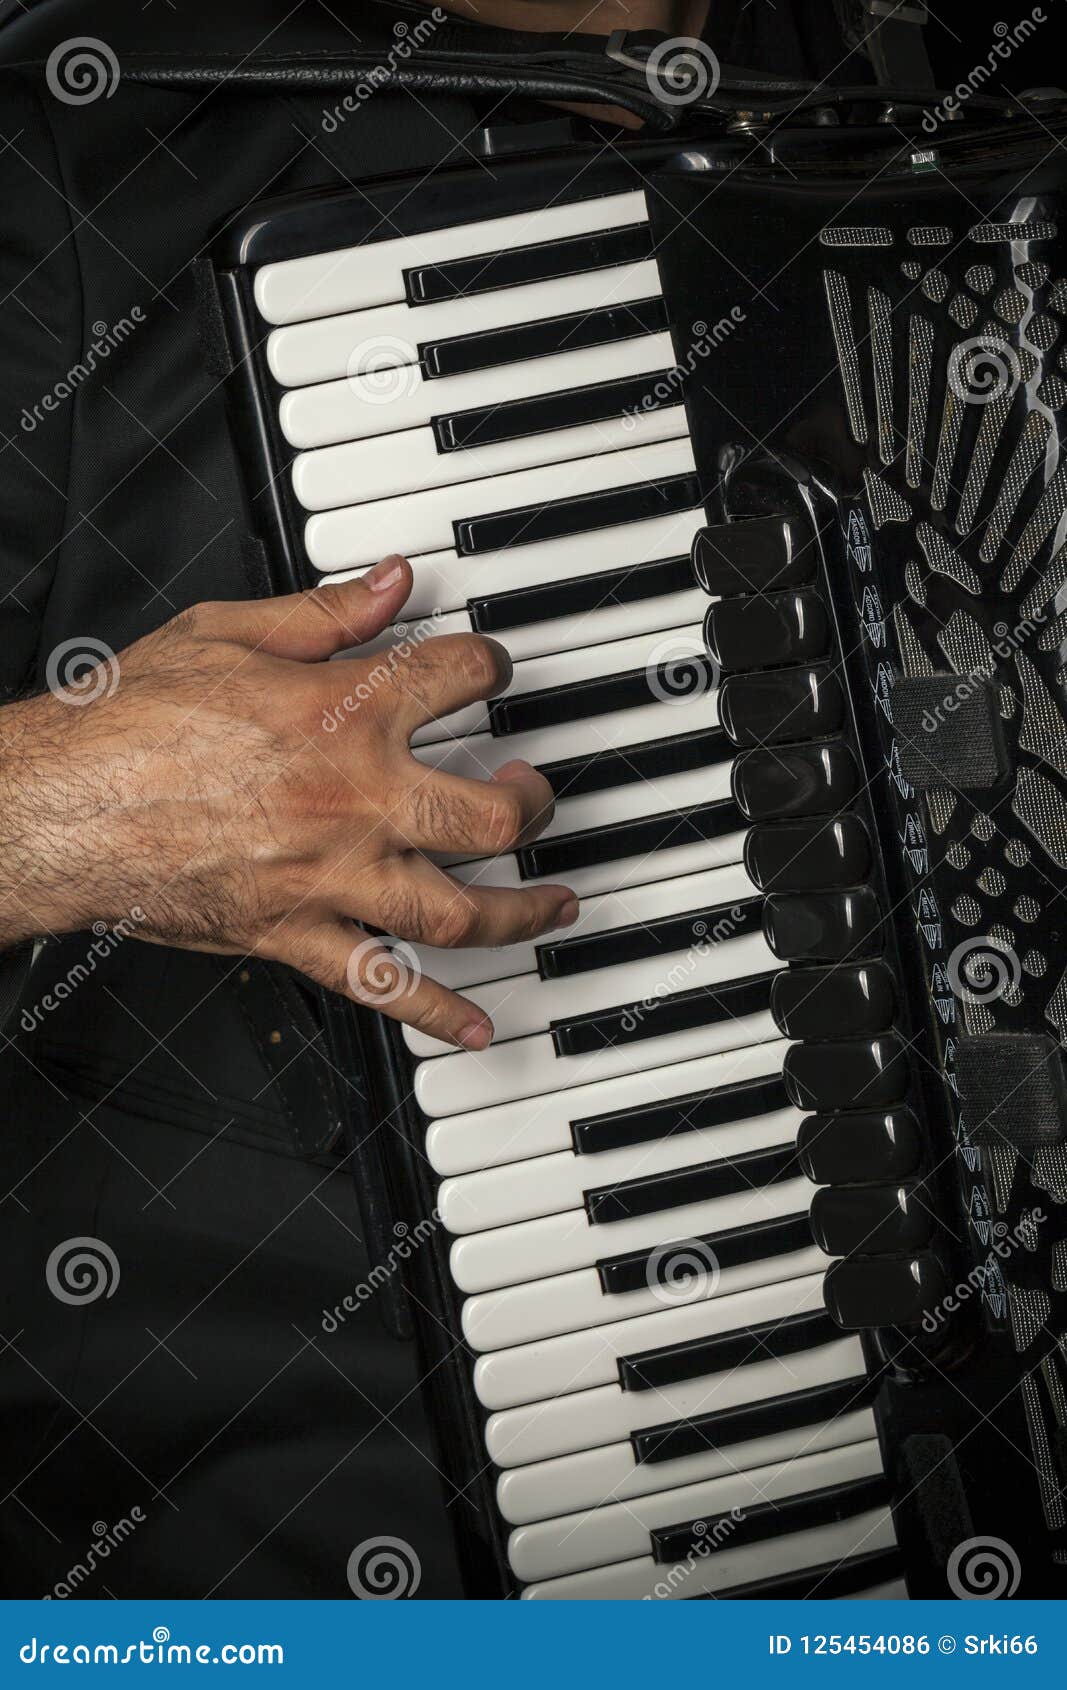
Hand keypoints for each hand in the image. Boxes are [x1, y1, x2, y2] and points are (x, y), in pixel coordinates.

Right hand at [0, 557, 576, 1048]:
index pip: (458, 678)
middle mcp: (355, 798)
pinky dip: (436, 1010)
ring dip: (524, 910)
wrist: (55, 805)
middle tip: (535, 795)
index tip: (492, 670)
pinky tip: (477, 1025)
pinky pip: (382, 985)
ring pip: (461, 909)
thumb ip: (322, 612)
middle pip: (489, 813)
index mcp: (343, 712)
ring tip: (554, 904)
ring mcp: (331, 875)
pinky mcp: (294, 934)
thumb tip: (386, 581)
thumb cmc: (123, 723)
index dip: (490, 664)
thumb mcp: (223, 633)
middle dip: (532, 804)